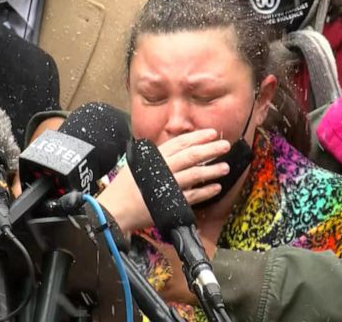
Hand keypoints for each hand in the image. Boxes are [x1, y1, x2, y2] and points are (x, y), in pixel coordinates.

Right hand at [97, 129, 229, 232]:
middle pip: (191, 156)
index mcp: (156, 157)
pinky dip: (206, 192)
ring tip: (225, 167)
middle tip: (225, 145)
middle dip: (210, 149)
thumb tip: (176, 150)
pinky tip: (216, 187)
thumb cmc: (125, 186)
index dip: (198, 137)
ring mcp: (169, 185)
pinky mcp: (171, 202)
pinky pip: (193, 196)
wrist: (116, 208)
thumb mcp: (139, 164)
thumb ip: (158, 157)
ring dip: (212, 170)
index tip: (212, 133)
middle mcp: (164, 168)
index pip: (180, 143)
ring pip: (195, 174)